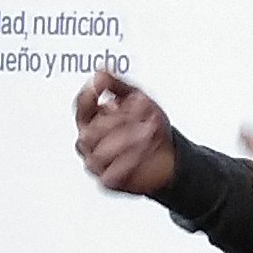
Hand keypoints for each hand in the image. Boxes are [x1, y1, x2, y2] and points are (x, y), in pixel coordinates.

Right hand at [72, 65, 177, 196]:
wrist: (171, 156)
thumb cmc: (149, 126)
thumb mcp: (136, 99)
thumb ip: (117, 85)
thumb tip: (100, 72)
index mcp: (91, 119)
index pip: (81, 107)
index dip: (89, 97)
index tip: (102, 87)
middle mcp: (89, 142)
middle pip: (92, 130)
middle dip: (119, 119)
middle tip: (143, 110)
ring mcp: (96, 163)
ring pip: (101, 152)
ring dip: (128, 139)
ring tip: (149, 130)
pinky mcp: (109, 180)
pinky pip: (112, 173)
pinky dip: (130, 161)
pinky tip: (145, 150)